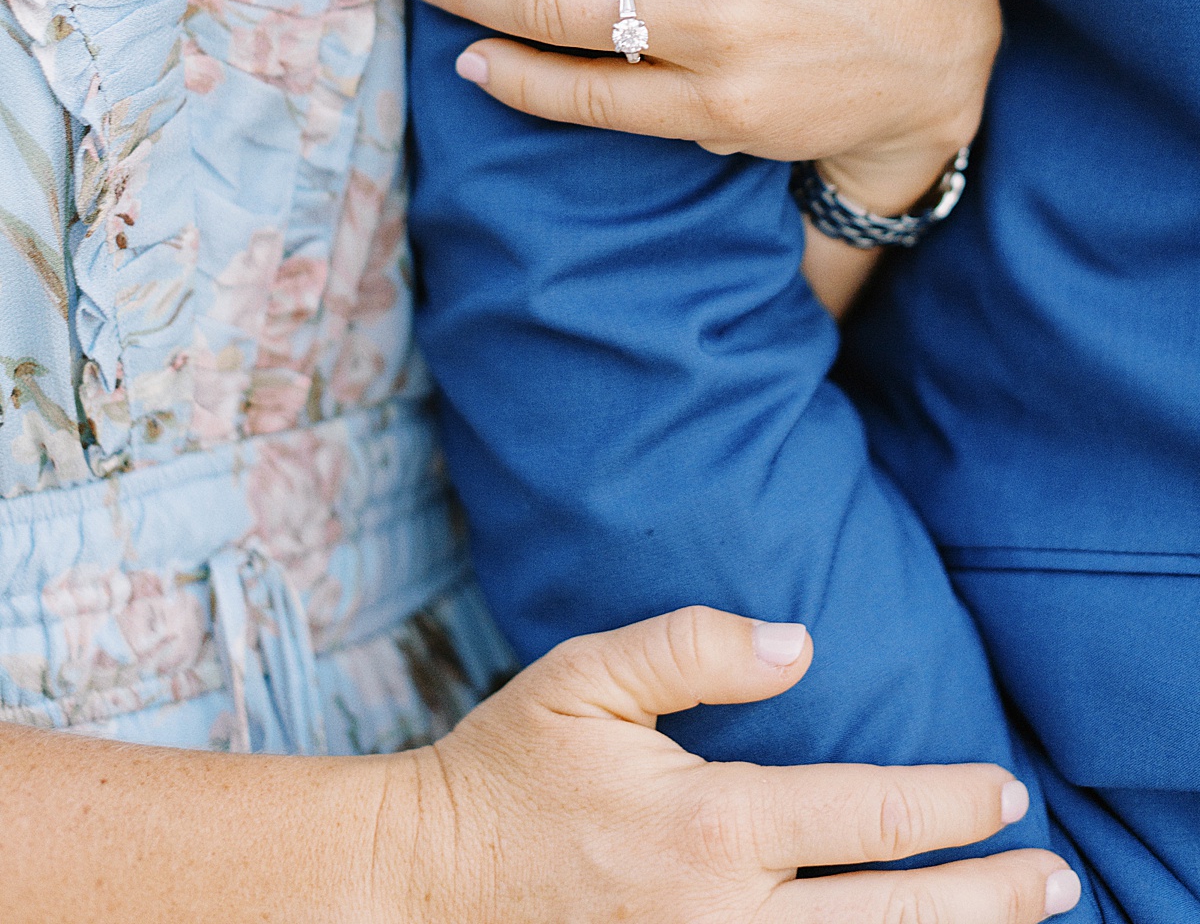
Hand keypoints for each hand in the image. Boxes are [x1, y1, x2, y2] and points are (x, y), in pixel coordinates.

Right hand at [389, 605, 1079, 922]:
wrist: (427, 882)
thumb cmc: (510, 768)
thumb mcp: (588, 674)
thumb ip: (696, 644)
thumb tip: (802, 642)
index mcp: (711, 826)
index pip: (871, 816)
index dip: (952, 804)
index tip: (1006, 793)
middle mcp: (724, 915)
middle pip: (894, 915)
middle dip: (988, 896)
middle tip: (1055, 878)